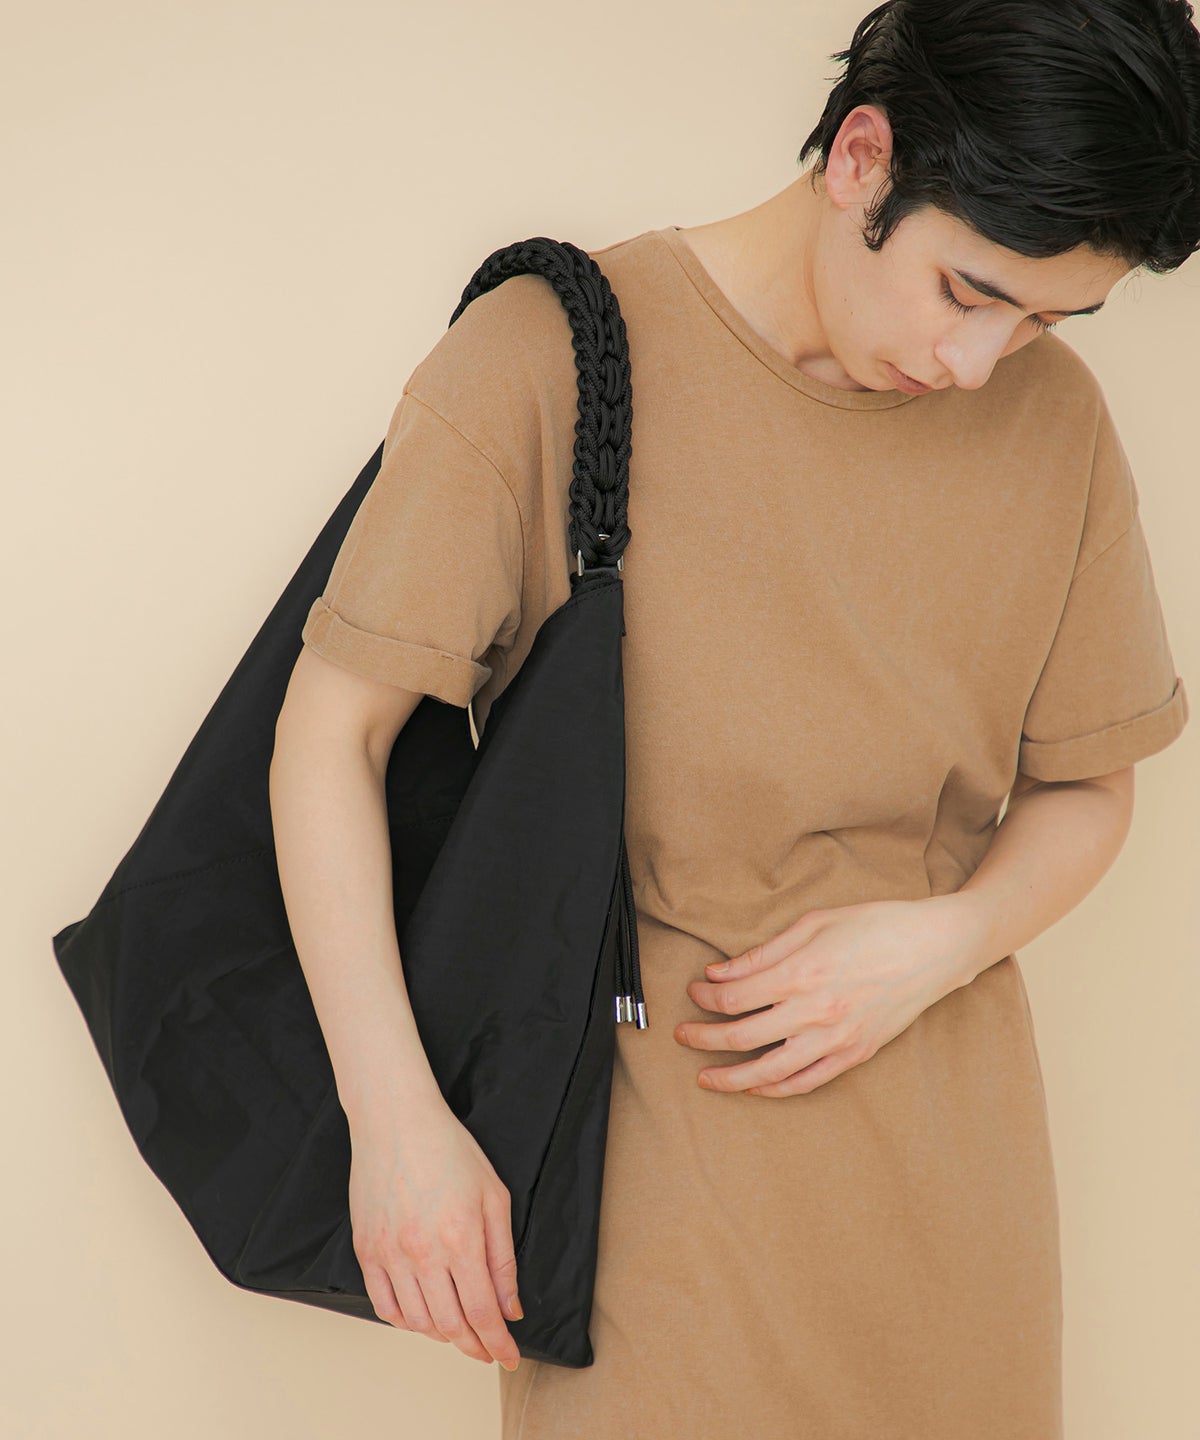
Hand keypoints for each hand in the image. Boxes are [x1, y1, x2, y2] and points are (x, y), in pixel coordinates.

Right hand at [347, 1099, 523, 1370]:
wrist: (396, 1121)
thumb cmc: (449, 1149)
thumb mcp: (493, 1196)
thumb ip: (503, 1257)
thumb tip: (510, 1308)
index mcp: (460, 1238)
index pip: (482, 1313)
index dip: (498, 1343)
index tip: (509, 1357)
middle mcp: (422, 1253)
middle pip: (450, 1326)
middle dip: (474, 1346)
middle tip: (488, 1350)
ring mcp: (389, 1254)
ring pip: (417, 1322)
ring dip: (442, 1336)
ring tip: (460, 1332)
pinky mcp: (367, 1250)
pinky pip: (385, 1305)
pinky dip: (406, 1322)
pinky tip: (422, 1317)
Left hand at [673, 895, 979, 1096]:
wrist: (934, 948)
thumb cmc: (874, 925)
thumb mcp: (813, 924)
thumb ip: (763, 953)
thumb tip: (719, 972)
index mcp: (802, 973)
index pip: (735, 997)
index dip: (705, 998)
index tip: (693, 991)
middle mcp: (816, 1012)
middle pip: (742, 1036)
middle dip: (703, 1038)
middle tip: (681, 1035)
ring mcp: (837, 1038)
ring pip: (770, 1071)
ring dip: (732, 1078)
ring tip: (706, 1077)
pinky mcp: (855, 1054)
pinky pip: (807, 1081)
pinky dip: (776, 1088)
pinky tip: (756, 1085)